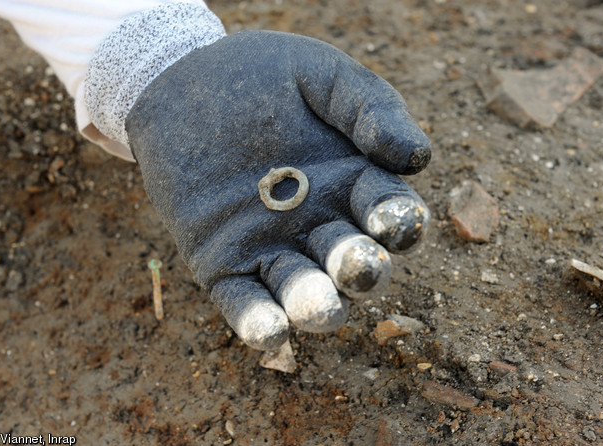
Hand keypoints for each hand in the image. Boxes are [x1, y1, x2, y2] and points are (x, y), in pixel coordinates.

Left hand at [126, 31, 430, 349]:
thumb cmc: (262, 75)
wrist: (183, 80)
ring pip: (302, 292)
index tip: (390, 221)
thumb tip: (418, 157)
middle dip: (359, 269)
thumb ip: (371, 108)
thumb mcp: (322, 76)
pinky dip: (259, 322)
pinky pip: (245, 302)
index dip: (397, 222)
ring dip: (314, 305)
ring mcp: (271, 247)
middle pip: (351, 263)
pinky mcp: (222, 262)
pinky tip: (268, 331)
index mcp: (353, 182)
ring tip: (317, 307)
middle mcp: (319, 223)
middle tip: (358, 266)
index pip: (390, 213)